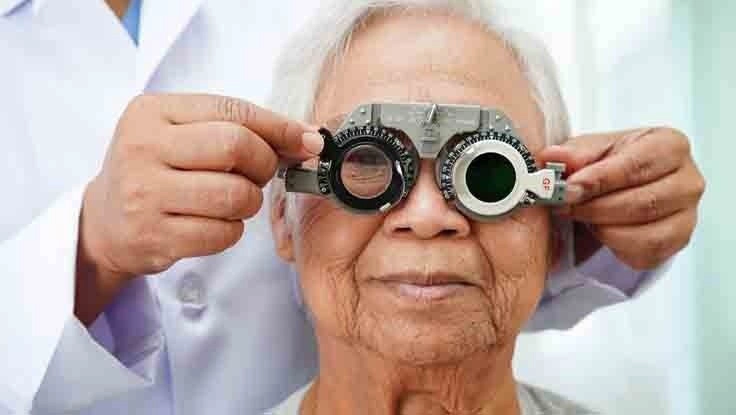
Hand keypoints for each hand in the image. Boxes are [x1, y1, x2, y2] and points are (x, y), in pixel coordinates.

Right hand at [75, 94, 322, 322]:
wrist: (105, 222)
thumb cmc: (157, 171)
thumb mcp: (183, 134)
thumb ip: (239, 128)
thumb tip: (308, 138)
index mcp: (152, 112)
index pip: (232, 111)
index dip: (279, 127)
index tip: (306, 141)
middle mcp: (142, 148)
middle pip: (235, 147)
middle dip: (263, 164)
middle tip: (257, 174)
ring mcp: (144, 194)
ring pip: (234, 195)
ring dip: (249, 201)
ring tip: (233, 199)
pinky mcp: (154, 236)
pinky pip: (222, 233)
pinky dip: (232, 230)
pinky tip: (215, 222)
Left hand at [537, 127, 704, 269]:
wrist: (621, 187)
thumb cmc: (610, 163)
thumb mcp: (590, 150)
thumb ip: (575, 153)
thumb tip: (554, 157)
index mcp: (669, 145)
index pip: (637, 165)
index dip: (600, 179)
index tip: (570, 188)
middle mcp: (687, 180)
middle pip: (642, 203)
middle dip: (595, 208)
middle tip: (565, 206)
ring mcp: (687, 214)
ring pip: (645, 234)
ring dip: (603, 228)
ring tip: (582, 217)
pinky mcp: (677, 242)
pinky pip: (645, 254)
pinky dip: (615, 246)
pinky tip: (600, 231)